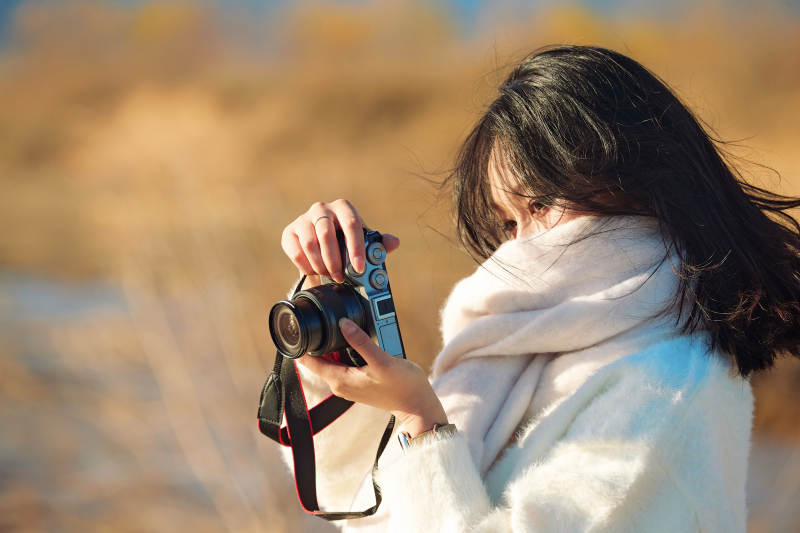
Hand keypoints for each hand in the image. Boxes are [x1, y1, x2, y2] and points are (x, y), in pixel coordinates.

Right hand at [280, 199, 399, 283]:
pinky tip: (315, 271)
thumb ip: (379, 243)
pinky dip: (306, 266)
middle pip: (327, 234)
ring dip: (321, 265)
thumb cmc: (347, 242)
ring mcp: (303, 219)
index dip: (355, 247)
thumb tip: (394, 242)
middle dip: (335, 260)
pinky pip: (296, 252)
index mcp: (344, 208)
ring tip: (329, 275)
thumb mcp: (364, 243)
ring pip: (310, 244)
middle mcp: (322, 208)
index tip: (359, 267)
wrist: (323, 246)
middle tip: (340, 277)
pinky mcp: (289, 232)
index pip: (351, 224)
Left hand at [298, 318, 447, 437]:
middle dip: (319, 340)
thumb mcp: (382, 360)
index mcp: (340, 380)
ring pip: (332, 360)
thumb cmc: (403, 386)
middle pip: (319, 358)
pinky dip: (345, 351)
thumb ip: (361, 342)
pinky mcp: (358, 382)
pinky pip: (343, 363)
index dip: (302, 344)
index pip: (309, 362)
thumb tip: (343, 324)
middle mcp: (340, 384)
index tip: (303, 327)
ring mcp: (349, 384)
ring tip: (340, 325)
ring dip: (334, 344)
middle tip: (323, 318)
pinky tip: (354, 340)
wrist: (417, 405)